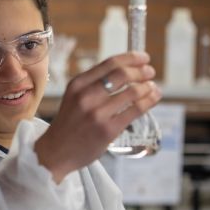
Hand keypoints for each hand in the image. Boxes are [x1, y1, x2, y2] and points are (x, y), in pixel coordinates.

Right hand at [34, 51, 160, 182]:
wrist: (55, 152)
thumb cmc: (68, 125)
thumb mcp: (73, 98)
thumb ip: (94, 85)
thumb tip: (126, 72)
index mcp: (77, 84)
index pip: (109, 63)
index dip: (131, 58)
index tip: (144, 58)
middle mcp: (86, 96)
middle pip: (122, 74)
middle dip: (141, 71)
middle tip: (150, 72)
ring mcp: (97, 113)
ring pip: (132, 92)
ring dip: (147, 87)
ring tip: (153, 88)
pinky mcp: (108, 130)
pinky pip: (135, 110)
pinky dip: (149, 101)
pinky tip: (153, 98)